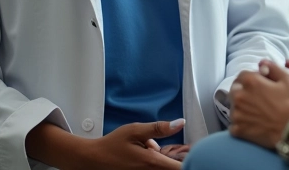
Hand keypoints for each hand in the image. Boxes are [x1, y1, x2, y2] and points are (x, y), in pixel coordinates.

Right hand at [67, 120, 185, 169]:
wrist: (93, 160)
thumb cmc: (113, 144)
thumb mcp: (136, 130)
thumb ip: (159, 128)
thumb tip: (180, 123)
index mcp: (151, 163)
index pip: (179, 168)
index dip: (191, 161)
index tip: (195, 153)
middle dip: (178, 159)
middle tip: (173, 148)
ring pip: (163, 169)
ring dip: (166, 161)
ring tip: (152, 148)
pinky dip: (156, 162)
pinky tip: (147, 152)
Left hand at [229, 60, 288, 148]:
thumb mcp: (286, 78)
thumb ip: (272, 67)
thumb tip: (261, 63)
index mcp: (250, 81)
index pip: (242, 75)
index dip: (251, 78)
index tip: (260, 85)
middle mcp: (239, 96)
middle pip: (234, 90)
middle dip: (242, 91)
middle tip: (256, 98)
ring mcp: (237, 115)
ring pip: (233, 107)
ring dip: (241, 107)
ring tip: (255, 112)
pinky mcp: (238, 131)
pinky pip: (233, 125)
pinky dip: (240, 124)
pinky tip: (251, 124)